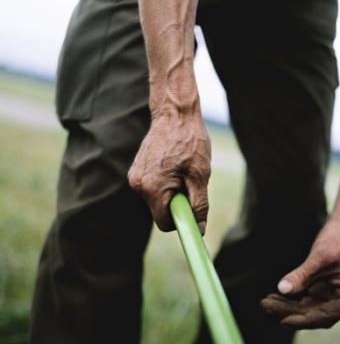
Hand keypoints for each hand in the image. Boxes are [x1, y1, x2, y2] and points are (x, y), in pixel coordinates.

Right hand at [128, 113, 210, 232]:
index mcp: (153, 188)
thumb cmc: (190, 142)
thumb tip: (199, 229)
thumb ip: (199, 205)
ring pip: (157, 199)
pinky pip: (153, 188)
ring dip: (172, 192)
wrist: (175, 114)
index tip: (192, 208)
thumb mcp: (200, 176)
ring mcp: (135, 177)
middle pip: (160, 211)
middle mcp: (138, 185)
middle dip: (177, 203)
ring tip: (182, 170)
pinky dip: (165, 183)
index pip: (165, 223)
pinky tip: (173, 165)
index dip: (181, 220)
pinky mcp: (136, 170)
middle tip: (190, 181)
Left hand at [260, 216, 339, 328]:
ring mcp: (333, 293)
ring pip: (308, 307)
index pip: (326, 316)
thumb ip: (302, 274)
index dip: (304, 320)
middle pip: (314, 313)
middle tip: (266, 305)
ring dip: (288, 306)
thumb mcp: (320, 256)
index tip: (283, 321)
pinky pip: (306, 297)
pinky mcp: (323, 287)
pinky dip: (291, 298)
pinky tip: (275, 296)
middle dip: (290, 311)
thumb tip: (282, 289)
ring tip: (266, 302)